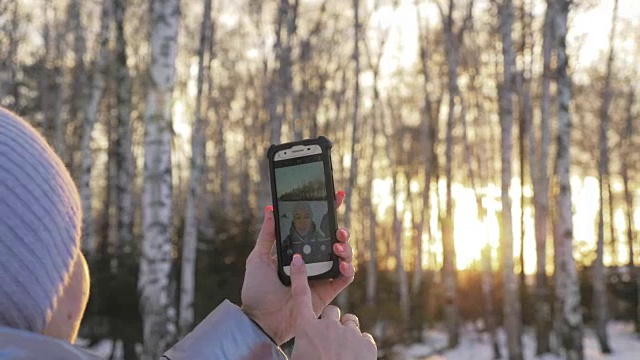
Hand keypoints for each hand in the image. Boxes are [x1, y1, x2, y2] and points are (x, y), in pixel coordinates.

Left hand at [241, 191, 354, 344]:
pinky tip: (341, 263)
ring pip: (343, 256)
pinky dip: (347, 268)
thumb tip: (271, 210)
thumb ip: (267, 235)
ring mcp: (321, 276)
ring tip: (337, 245)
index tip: (337, 196)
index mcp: (297, 250)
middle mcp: (312, 261)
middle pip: (334, 240)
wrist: (259, 319)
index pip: (316, 228)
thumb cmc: (256, 290)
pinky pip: (345, 277)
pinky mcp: (327, 292)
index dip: (328, 212)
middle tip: (337, 228)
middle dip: (340, 230)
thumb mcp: (257, 258)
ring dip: (345, 247)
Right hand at [290, 255, 376, 359]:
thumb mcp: (296, 358)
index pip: (300, 297)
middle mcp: (327, 327)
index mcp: (306, 330)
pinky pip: (364, 338)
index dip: (299, 276)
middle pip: (332, 312)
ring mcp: (349, 335)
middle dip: (331, 324)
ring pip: (350, 323)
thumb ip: (292, 349)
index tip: (298, 260)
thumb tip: (276, 349)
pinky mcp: (366, 345)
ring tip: (343, 354)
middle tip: (329, 344)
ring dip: (347, 334)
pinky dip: (361, 347)